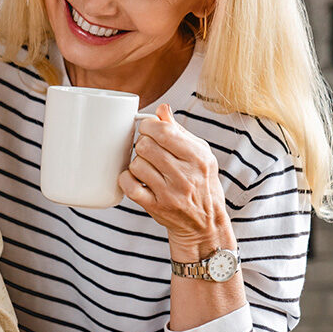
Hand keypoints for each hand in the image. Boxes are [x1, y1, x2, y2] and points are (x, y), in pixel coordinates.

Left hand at [118, 104, 233, 254]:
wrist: (205, 223)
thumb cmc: (201, 183)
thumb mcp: (200, 155)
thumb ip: (179, 131)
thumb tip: (162, 108)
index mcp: (198, 157)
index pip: (163, 131)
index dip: (148, 126)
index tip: (148, 129)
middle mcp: (185, 175)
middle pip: (145, 146)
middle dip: (142, 144)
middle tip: (147, 150)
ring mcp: (170, 193)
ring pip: (136, 165)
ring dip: (137, 163)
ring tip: (147, 167)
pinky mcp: (156, 207)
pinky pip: (129, 186)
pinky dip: (127, 179)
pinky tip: (135, 179)